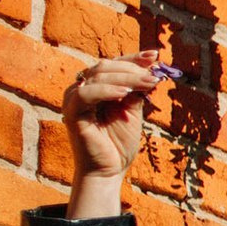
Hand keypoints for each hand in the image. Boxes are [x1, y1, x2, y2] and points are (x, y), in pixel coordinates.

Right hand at [60, 55, 161, 217]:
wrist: (109, 170)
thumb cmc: (119, 143)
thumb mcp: (133, 111)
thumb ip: (137, 92)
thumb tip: (152, 71)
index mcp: (95, 86)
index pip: (113, 64)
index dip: (133, 58)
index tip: (155, 56)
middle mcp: (82, 89)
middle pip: (105, 66)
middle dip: (133, 68)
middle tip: (154, 75)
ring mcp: (74, 99)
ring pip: (98, 75)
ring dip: (125, 77)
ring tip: (147, 83)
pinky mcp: (71, 112)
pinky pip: (86, 93)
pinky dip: (106, 90)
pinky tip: (125, 93)